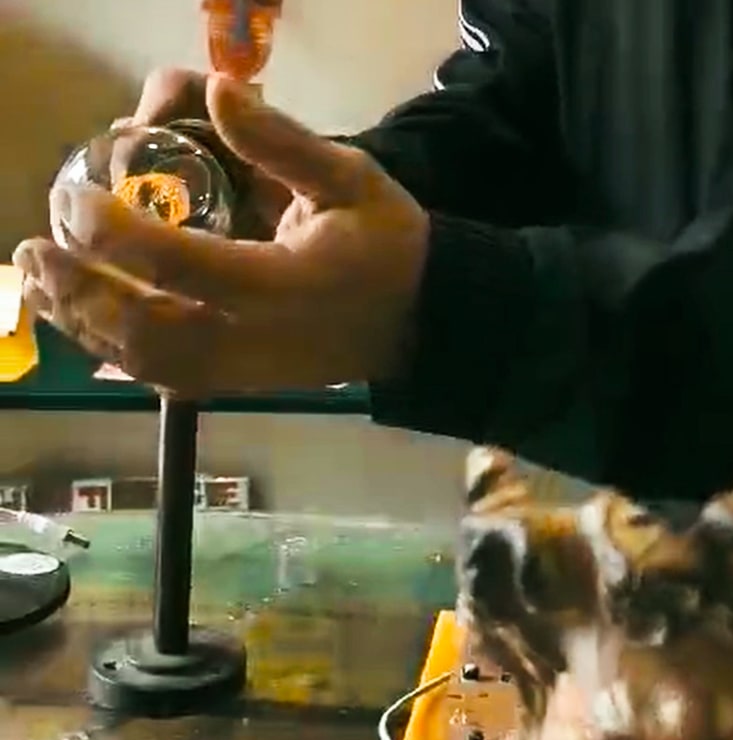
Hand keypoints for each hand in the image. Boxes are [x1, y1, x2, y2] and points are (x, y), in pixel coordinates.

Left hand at [13, 75, 428, 395]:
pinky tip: (87, 324)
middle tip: (38, 248)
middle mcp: (257, 338)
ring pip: (148, 362)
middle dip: (83, 291)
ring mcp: (247, 370)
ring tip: (43, 283)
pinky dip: (117, 351)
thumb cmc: (388, 247)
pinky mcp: (242, 382)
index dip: (114, 232)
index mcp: (285, 285)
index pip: (182, 264)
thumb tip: (218, 92)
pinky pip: (167, 377)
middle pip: (148, 329)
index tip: (74, 196)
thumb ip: (282, 142)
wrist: (420, 322)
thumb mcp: (352, 179)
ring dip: (86, 323)